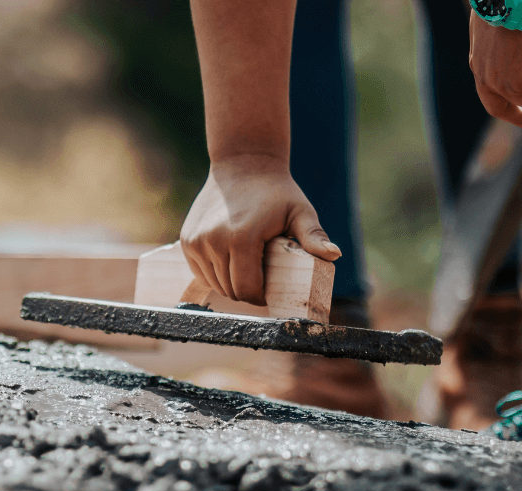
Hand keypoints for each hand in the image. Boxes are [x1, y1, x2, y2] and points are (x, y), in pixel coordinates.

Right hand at [179, 155, 338, 304]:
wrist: (242, 164)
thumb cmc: (276, 192)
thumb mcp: (300, 212)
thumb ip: (313, 236)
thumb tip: (334, 255)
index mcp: (242, 239)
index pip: (248, 289)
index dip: (261, 297)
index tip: (270, 291)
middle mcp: (214, 241)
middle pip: (230, 290)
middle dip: (247, 292)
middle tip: (261, 281)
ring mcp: (197, 242)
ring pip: (214, 284)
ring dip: (230, 284)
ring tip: (246, 269)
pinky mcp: (187, 241)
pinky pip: (201, 272)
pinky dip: (214, 274)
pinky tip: (229, 262)